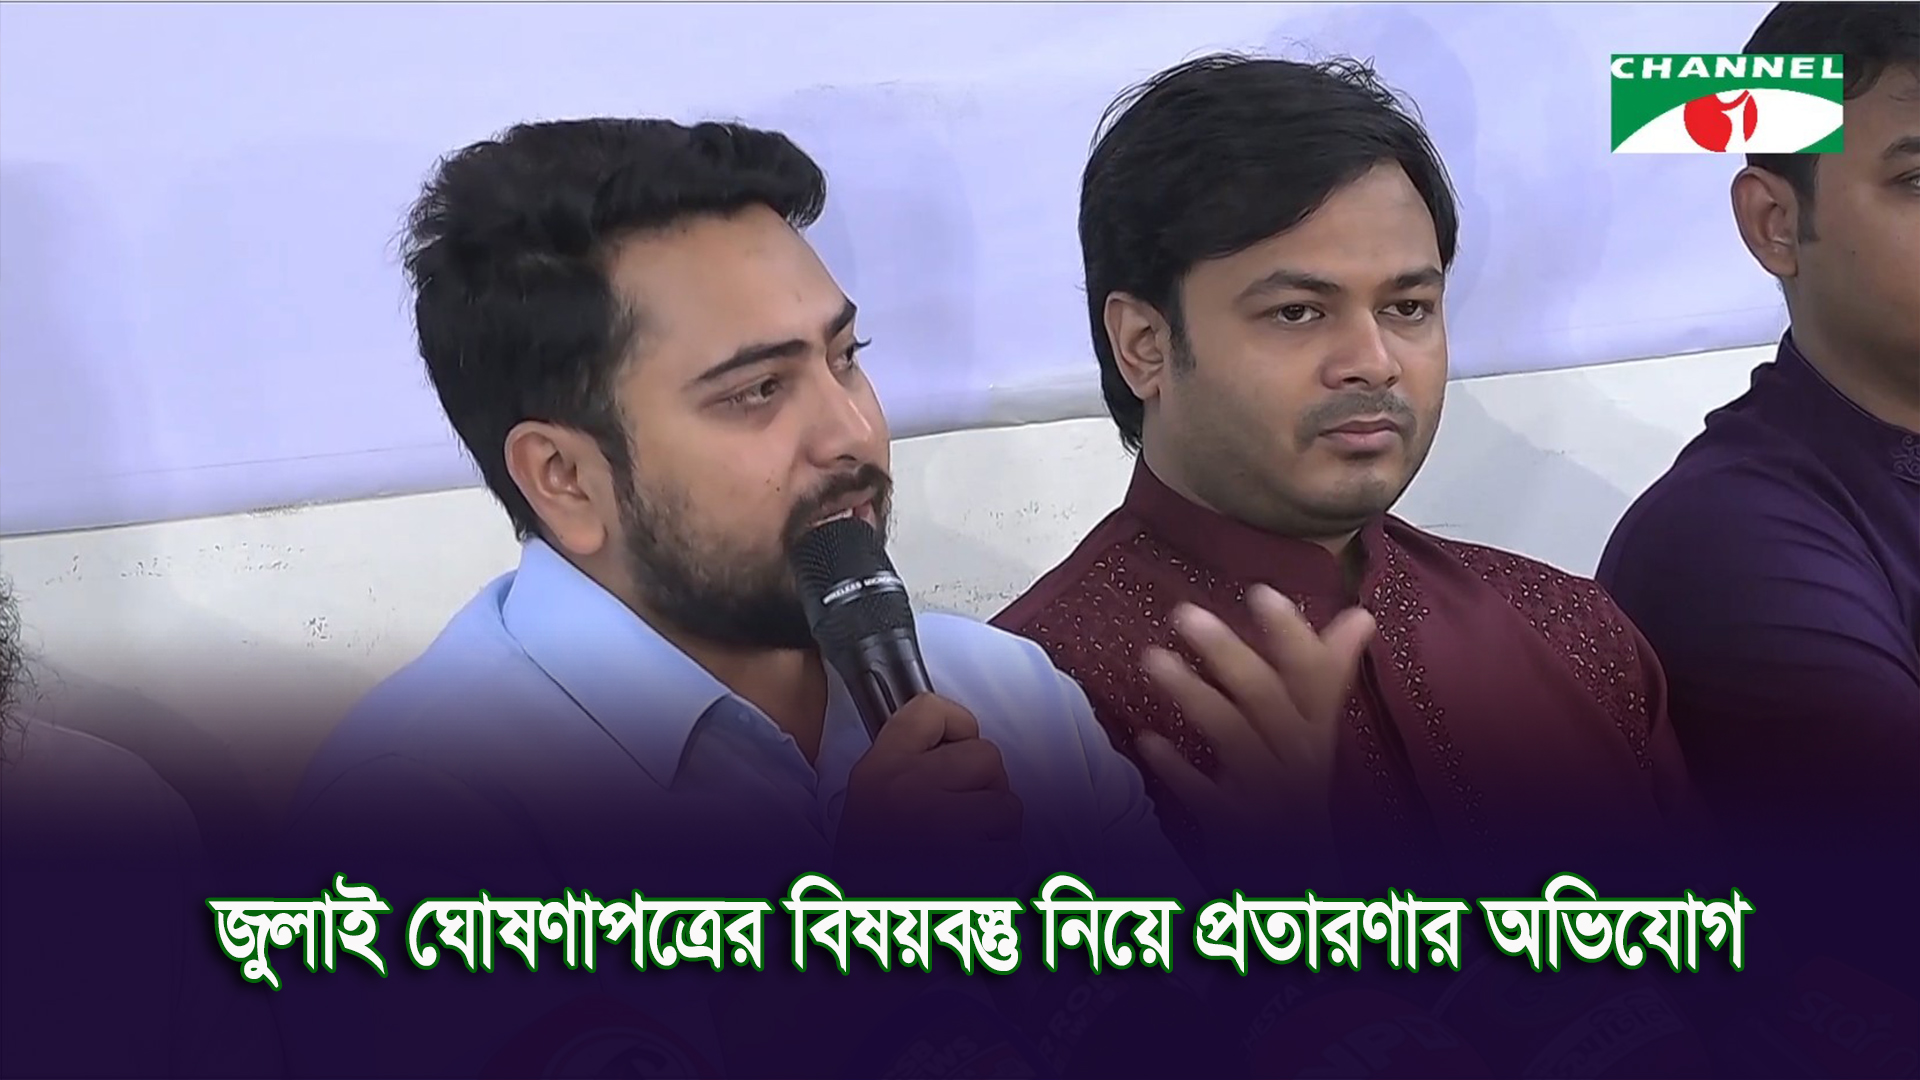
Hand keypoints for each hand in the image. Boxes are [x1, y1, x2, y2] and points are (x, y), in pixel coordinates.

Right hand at [837, 694, 1024, 887]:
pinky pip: (1014, 854)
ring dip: (999, 834)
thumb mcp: (868, 809)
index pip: (928, 709)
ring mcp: (938, 827)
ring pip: (1009, 806)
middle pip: (987, 756)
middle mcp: (904, 790)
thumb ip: (907, 770)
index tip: (957, 751)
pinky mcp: (968, 867)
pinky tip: (973, 883)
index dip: (958, 725)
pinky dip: (1003, 872)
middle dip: (987, 788)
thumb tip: (963, 742)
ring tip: (966, 857)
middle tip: (960, 822)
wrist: (866, 937)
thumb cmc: (875, 879)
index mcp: (876, 773)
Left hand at [1135, 585, 1374, 859]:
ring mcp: (1272, 797)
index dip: (1292, 637)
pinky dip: (1180, 771)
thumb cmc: (1298, 794)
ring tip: (1150, 658)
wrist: (1301, 883)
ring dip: (1195, 696)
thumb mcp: (1315, 739)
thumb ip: (1326, 679)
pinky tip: (1148, 742)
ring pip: (1237, 741)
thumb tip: (1361, 617)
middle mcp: (1300, 763)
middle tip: (1184, 613)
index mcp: (1316, 737)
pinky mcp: (1242, 831)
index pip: (1314, 677)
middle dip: (1230, 655)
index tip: (1262, 592)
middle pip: (1270, 703)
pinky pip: (1210, 799)